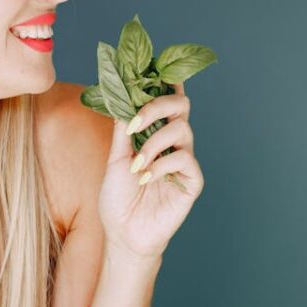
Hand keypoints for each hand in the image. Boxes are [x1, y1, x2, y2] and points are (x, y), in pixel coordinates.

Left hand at [97, 80, 203, 260]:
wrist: (123, 233)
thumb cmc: (118, 197)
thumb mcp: (115, 158)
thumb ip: (122, 128)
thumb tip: (123, 94)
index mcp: (154, 133)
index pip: (167, 101)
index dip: (164, 83)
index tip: (147, 73)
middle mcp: (173, 143)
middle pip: (181, 105)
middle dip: (157, 106)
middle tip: (135, 122)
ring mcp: (184, 161)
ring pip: (182, 130)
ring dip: (153, 143)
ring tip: (136, 164)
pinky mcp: (192, 181)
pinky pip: (185, 160)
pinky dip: (162, 164)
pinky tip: (145, 178)